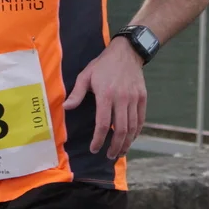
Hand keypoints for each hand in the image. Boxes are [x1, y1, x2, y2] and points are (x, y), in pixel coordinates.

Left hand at [62, 39, 147, 159]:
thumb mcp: (86, 75)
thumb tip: (66, 108)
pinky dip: (136, 132)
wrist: (127, 52)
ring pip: (132, 127)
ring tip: (120, 152)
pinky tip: (131, 139)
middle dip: (115, 147)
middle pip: (120, 130)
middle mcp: (122, 99)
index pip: (103, 124)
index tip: (94, 149)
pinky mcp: (142, 98)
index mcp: (106, 95)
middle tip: (109, 156)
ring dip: (126, 143)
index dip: (98, 140)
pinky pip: (141, 119)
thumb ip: (77, 93)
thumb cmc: (103, 64)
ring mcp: (134, 99)